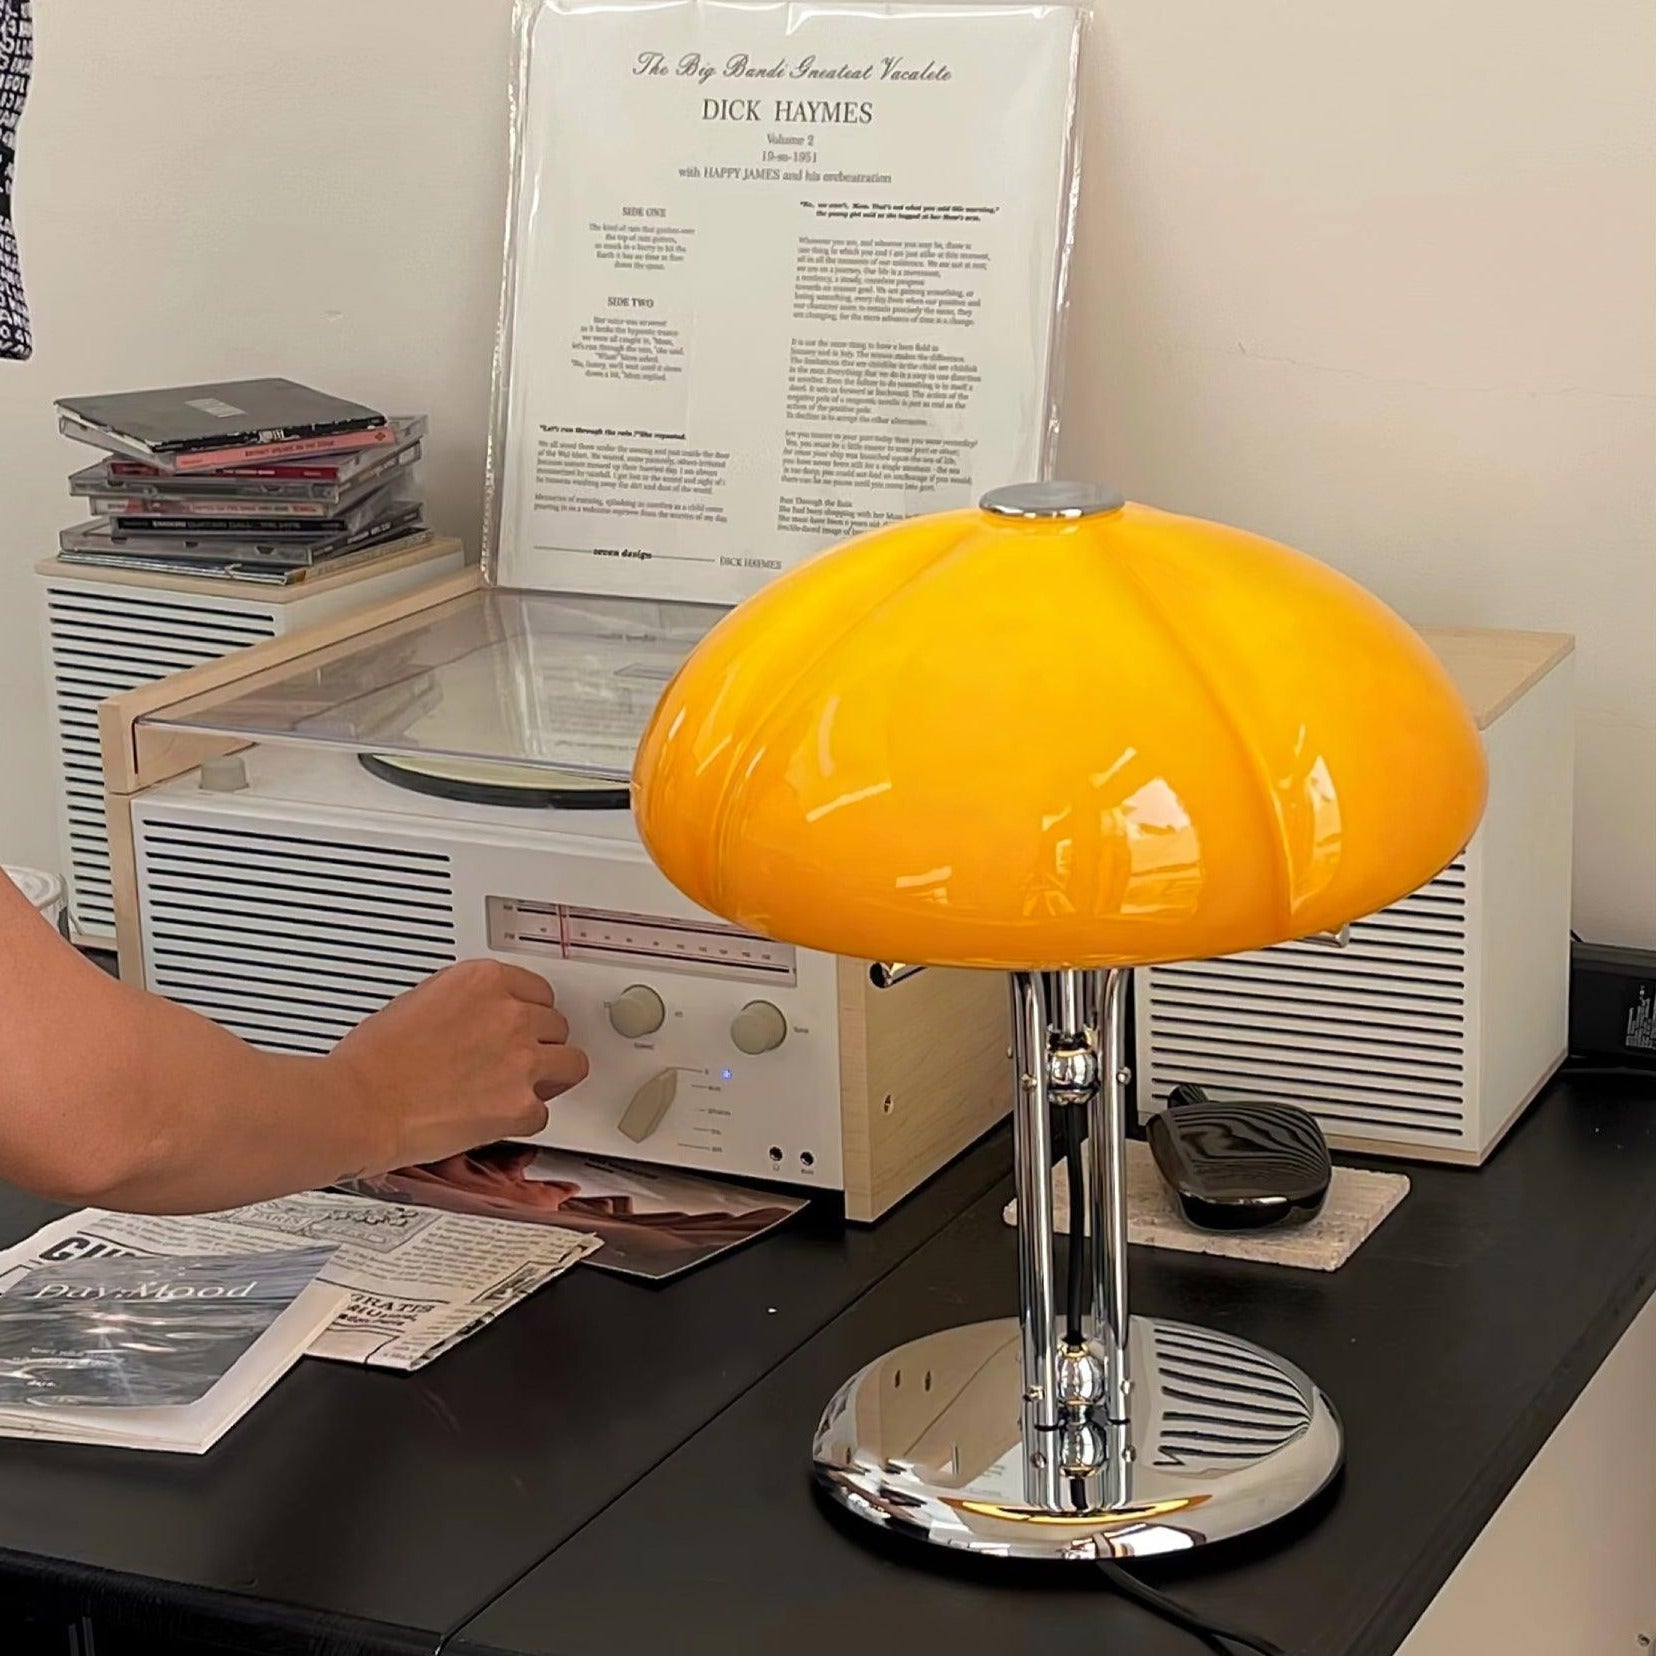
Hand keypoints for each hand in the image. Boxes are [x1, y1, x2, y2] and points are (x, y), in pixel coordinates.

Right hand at [326, 960, 588, 1173]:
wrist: (360, 1105)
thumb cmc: (373, 1060)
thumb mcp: (420, 999)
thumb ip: (464, 1002)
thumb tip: (476, 1015)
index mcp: (484, 980)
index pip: (540, 991)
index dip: (530, 1013)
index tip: (525, 1024)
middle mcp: (510, 1015)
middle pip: (557, 1026)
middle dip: (539, 1044)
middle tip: (515, 1060)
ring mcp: (521, 1060)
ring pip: (571, 1065)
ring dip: (550, 1077)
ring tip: (523, 1087)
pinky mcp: (521, 1105)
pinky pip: (543, 1112)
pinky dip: (524, 1119)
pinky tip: (497, 1118)